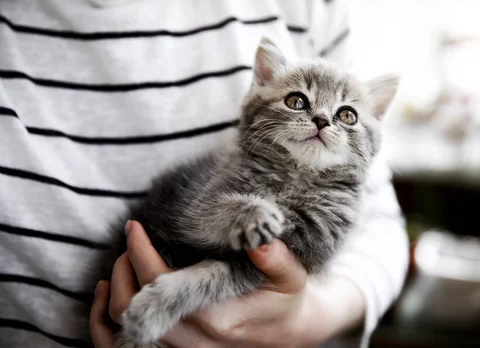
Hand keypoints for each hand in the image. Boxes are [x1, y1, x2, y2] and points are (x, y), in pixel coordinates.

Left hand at [90, 221, 364, 346]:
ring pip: (122, 329)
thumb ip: (277, 259)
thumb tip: (260, 240)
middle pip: (132, 306)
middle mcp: (193, 341)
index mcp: (217, 318)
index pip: (159, 284)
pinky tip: (106, 295)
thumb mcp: (291, 277)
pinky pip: (124, 347)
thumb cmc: (285, 299)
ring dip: (113, 291)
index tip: (135, 226)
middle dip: (124, 268)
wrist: (289, 332)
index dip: (140, 252)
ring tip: (122, 261)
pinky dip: (105, 324)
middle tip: (133, 238)